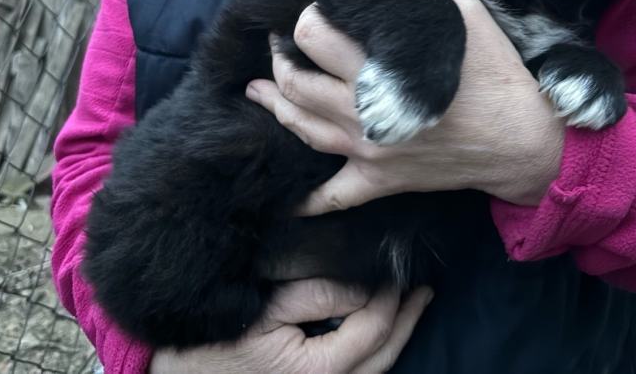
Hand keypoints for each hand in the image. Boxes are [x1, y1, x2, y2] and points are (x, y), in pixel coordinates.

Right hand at [149, 279, 432, 373]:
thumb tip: (366, 287)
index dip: (390, 299)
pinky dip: (370, 351)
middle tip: (422, 290)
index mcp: (317, 372)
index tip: (398, 271)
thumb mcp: (266, 307)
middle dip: (405, 321)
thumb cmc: (213, 338)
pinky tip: (375, 329)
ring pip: (371, 370)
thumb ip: (320, 295)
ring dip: (393, 337)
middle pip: (382, 356)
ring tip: (409, 306)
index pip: (371, 330)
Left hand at [245, 0, 565, 213]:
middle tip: (284, 42)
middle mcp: (361, 110)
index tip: (316, 11)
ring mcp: (366, 149)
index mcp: (378, 67)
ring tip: (257, 89)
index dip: (307, 18)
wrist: (521, 140)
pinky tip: (289, 199)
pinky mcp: (378, 179)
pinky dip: (309, 200)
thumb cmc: (494, 74)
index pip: (313, 36)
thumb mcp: (465, 12)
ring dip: (274, 105)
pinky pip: (335, 195)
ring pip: (301, 127)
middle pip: (296, 81)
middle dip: (282, 56)